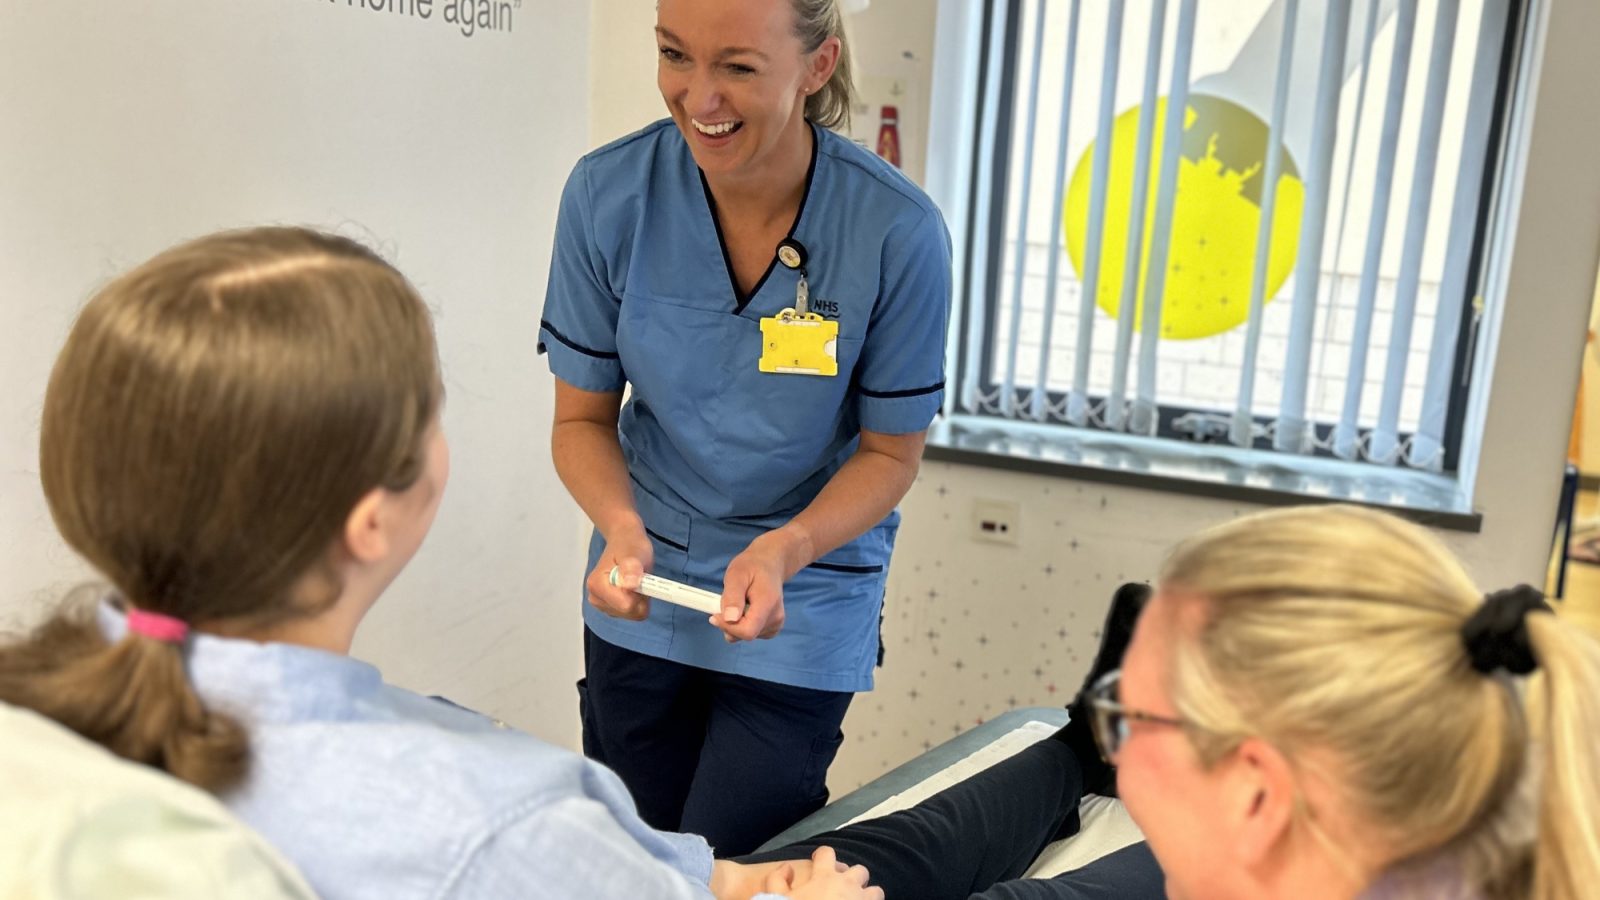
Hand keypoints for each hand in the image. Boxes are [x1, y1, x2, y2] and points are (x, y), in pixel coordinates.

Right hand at [585, 523, 653, 620]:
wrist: (624, 541)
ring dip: (640, 598)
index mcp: (597, 585)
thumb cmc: (629, 545)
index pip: (626, 605)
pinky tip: (634, 586)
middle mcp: (596, 598)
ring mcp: (602, 605)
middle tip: (639, 577)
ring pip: (632, 614)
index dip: (639, 593)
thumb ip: (632, 567)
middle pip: (629, 612)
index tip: (640, 577)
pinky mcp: (610, 608)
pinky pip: (632, 613)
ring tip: (636, 579)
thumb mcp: (634, 551)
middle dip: (640, 597)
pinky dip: (638, 601)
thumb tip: (630, 584)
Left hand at [714, 532, 791, 641]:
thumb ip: (733, 597)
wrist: (769, 565)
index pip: (747, 631)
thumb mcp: (736, 575)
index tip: (715, 615)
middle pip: (745, 634)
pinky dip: (742, 625)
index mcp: (768, 604)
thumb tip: (730, 619)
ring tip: (738, 602)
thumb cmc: (752, 566)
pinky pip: (750, 634)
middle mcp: (776, 618)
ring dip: (735, 623)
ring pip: (745, 635)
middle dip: (729, 623)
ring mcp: (776, 624)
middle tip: (727, 602)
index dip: (728, 627)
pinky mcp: (772, 628)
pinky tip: (744, 610)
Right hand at [764, 847, 879, 899]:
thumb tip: (787, 867)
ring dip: (868, 896)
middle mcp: (849, 885)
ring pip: (876, 891)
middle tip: (842, 890)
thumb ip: (777, 880)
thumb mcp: (777, 899)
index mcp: (825, 877)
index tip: (817, 862)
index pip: (827, 853)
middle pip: (860, 871)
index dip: (821, 855)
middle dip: (853, 878)